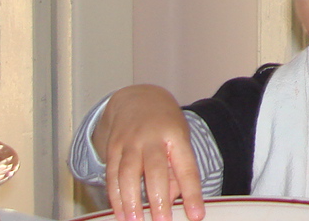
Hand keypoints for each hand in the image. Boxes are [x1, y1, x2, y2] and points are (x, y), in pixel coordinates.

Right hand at [96, 85, 203, 220]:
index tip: (196, 215)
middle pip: (155, 170)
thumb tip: (172, 200)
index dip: (192, 193)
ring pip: (127, 174)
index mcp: (176, 136)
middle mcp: (152, 138)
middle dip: (158, 199)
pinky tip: (120, 213)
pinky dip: (114, 196)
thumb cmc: (165, 125)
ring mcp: (130, 141)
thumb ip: (177, 170)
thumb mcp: (180, 139)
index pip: (186, 168)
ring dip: (130, 201)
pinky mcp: (113, 147)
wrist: (138, 99)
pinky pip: (112, 175)